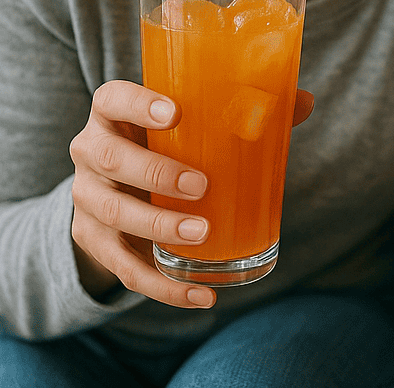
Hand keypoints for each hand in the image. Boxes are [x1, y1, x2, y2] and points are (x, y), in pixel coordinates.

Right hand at [69, 80, 314, 307]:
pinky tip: (201, 295)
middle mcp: (91, 151)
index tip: (175, 113)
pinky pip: (123, 268)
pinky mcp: (94, 241)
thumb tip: (305, 101)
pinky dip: (163, 285)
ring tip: (202, 234)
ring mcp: (87, 197)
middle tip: (200, 185)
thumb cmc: (169, 139)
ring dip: (158, 228)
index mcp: (112, 112)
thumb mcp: (192, 119)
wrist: (120, 183)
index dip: (137, 104)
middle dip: (154, 173)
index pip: (112, 98)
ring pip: (113, 213)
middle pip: (108, 158)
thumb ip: (245, 108)